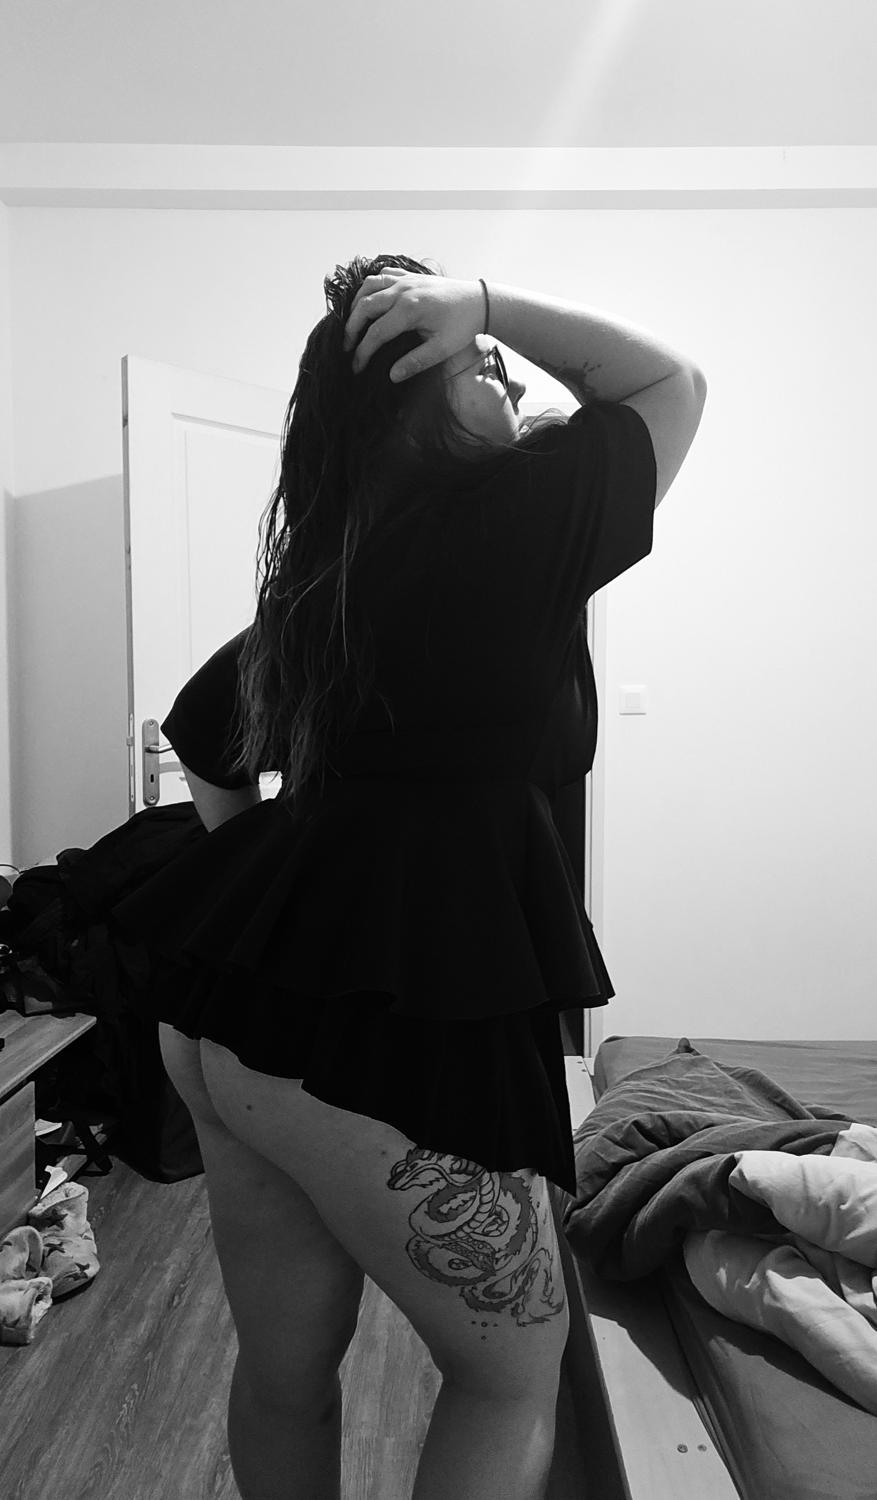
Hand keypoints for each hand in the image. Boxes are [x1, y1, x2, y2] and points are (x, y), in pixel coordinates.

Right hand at [342, 270, 484, 383]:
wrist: (480, 302)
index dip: (363, 353)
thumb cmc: (463, 327)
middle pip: (364, 307)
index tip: (356, 368)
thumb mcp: (442, 349)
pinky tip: (368, 301)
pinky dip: (370, 287)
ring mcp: (405, 280)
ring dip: (356, 306)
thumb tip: (392, 376)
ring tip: (353, 325)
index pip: (376, 333)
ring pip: (368, 287)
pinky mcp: (410, 276)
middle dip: (351, 329)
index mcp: (410, 310)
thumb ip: (416, 362)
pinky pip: (381, 276)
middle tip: (347, 348)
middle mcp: (403, 291)